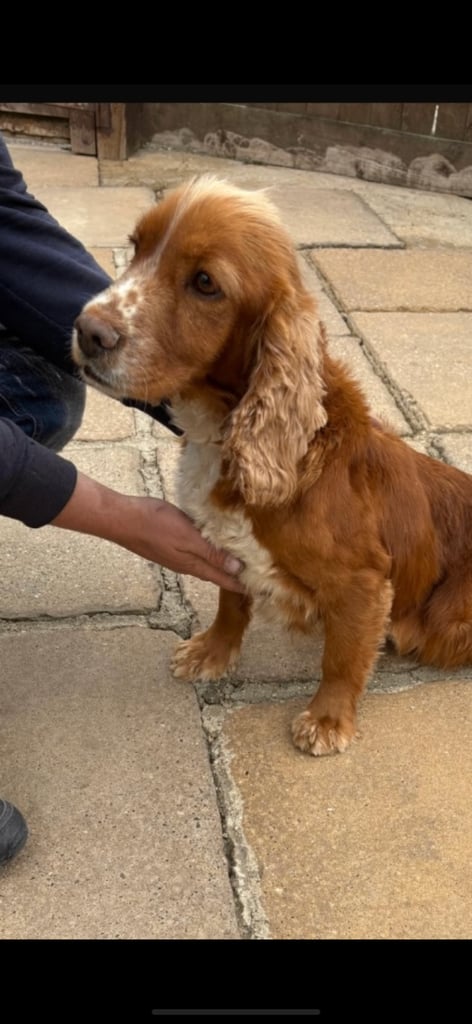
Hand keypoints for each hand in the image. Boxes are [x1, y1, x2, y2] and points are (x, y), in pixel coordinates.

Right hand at [51, 472, 244, 592]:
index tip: (262, 590)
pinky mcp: (170, 544)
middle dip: (236, 575)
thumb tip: (237, 568)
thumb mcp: (189, 537)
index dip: (243, 584)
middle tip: (257, 576)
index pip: (225, 578)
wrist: (122, 519)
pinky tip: (214, 543)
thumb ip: (212, 553)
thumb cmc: (155, 525)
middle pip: (217, 572)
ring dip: (223, 563)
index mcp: (194, 565)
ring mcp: (177, 555)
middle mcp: (187, 564)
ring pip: (207, 562)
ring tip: (241, 561)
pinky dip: (210, 551)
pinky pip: (196, 551)